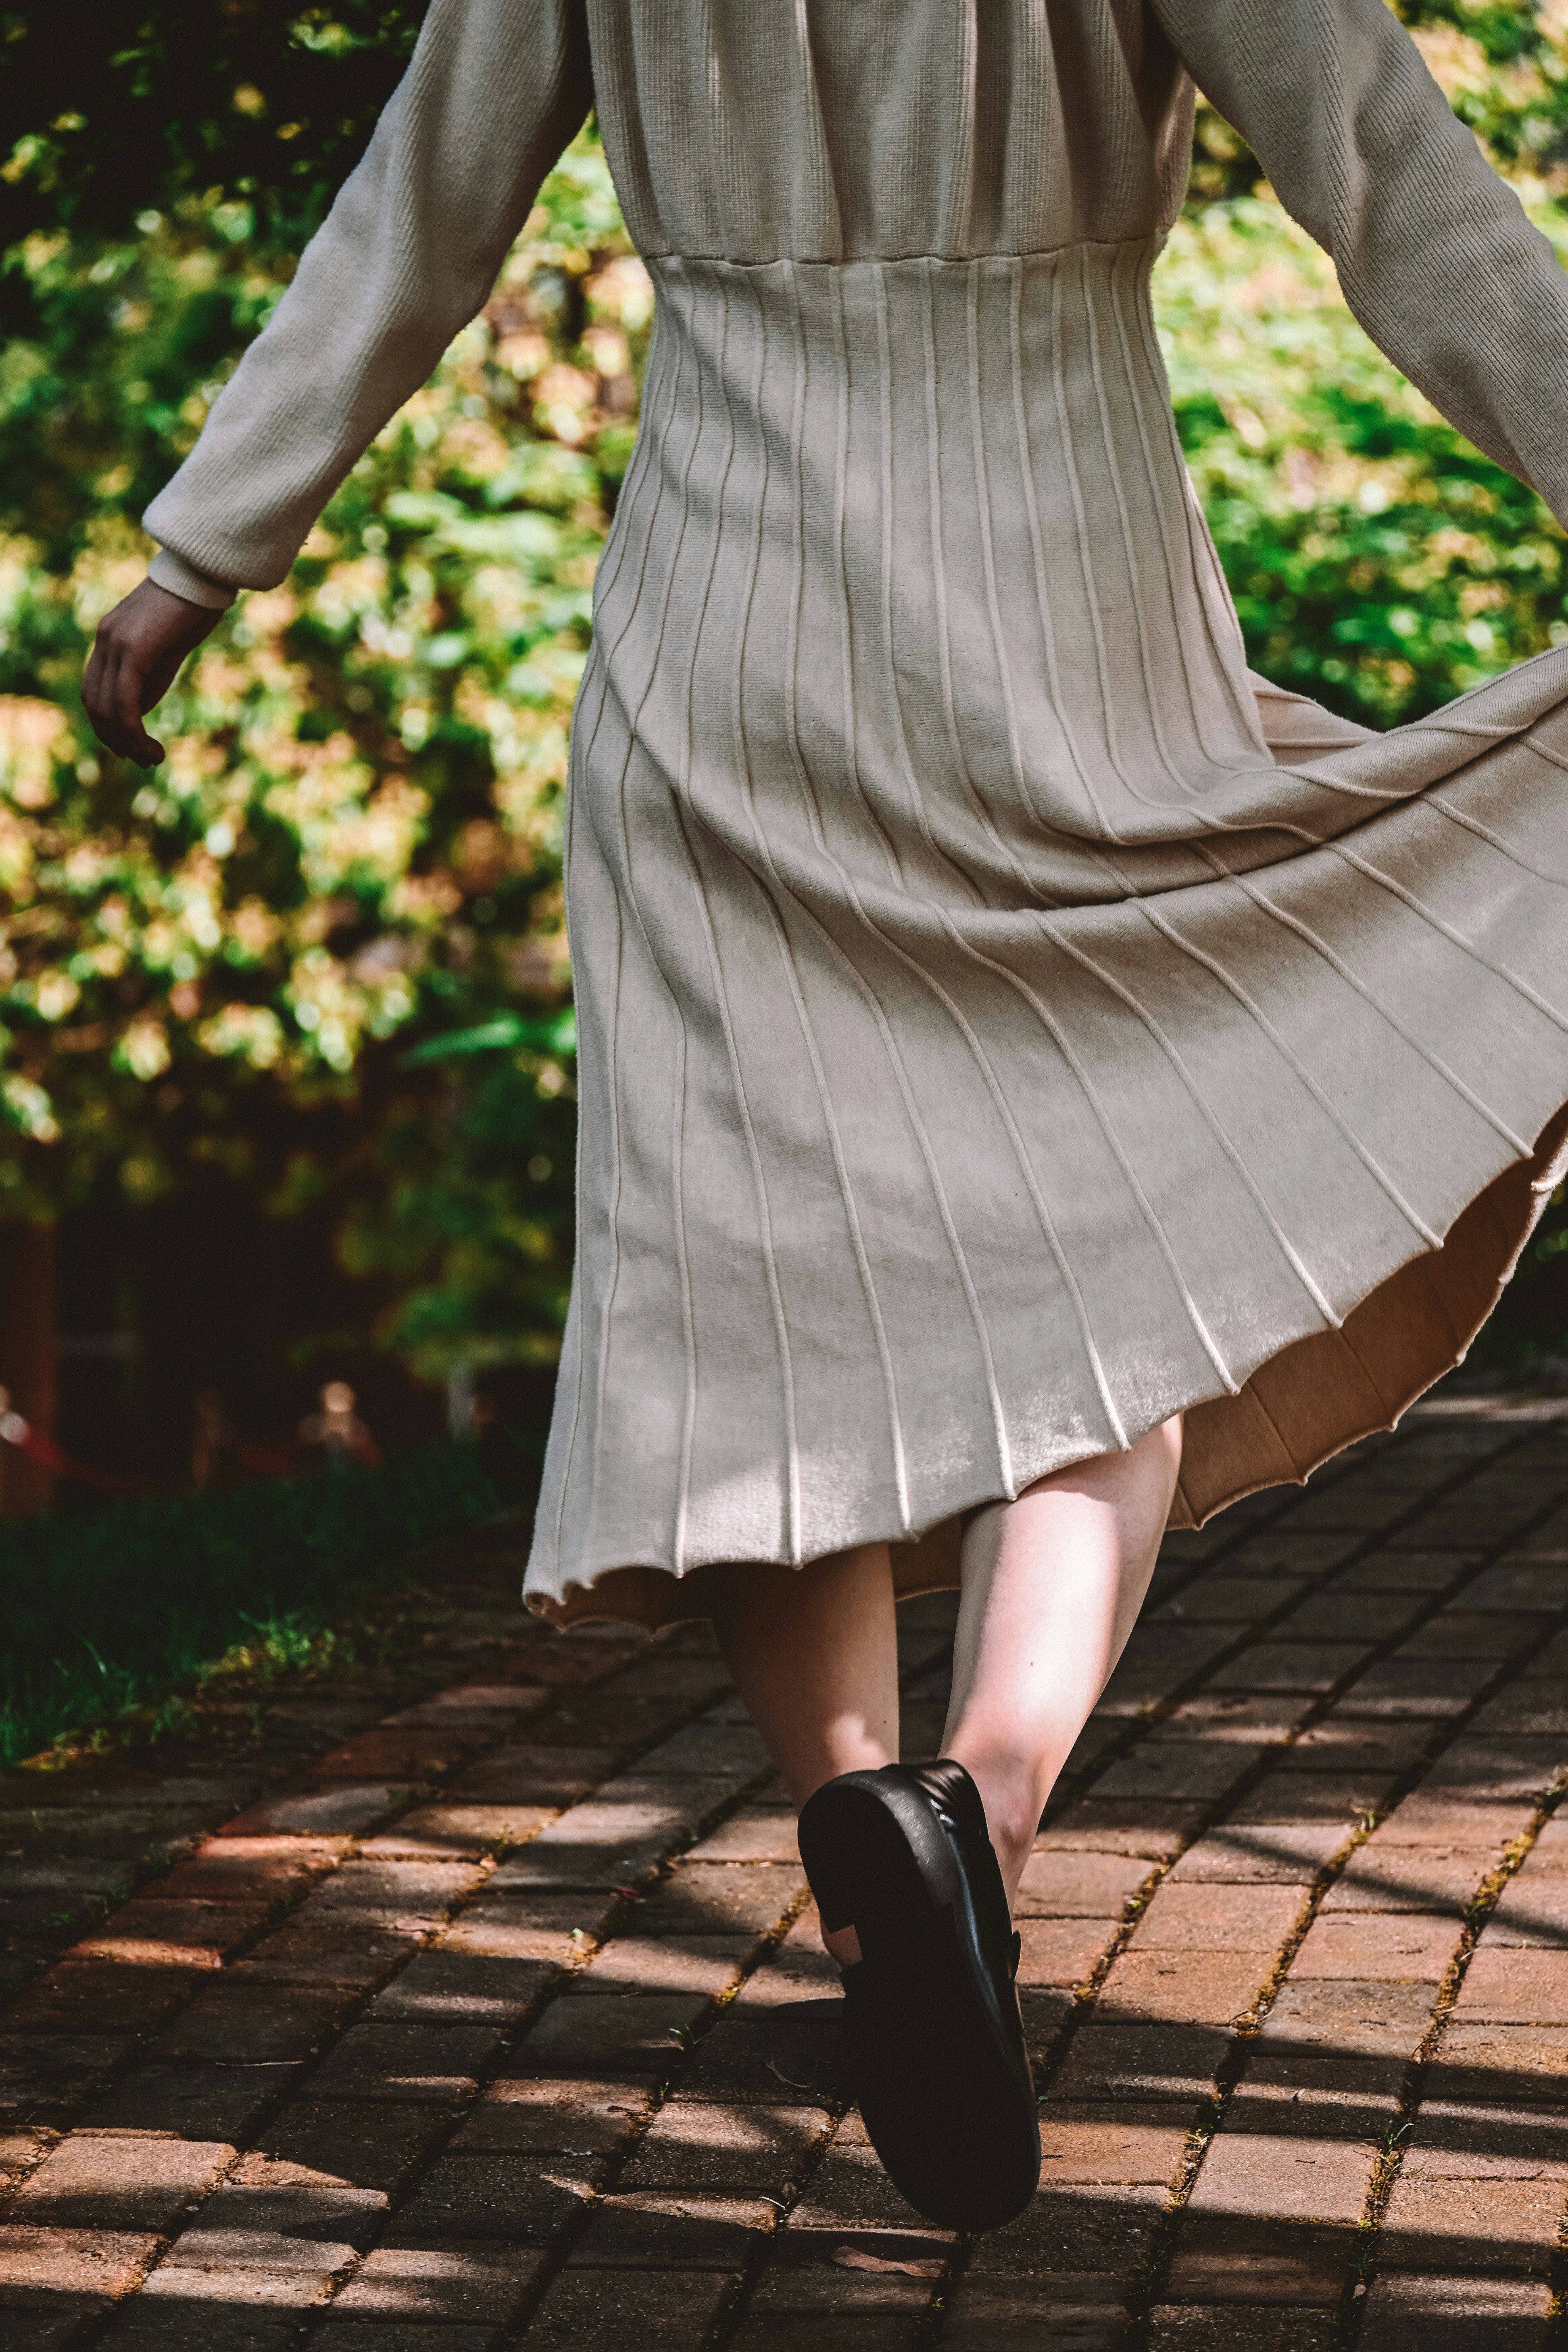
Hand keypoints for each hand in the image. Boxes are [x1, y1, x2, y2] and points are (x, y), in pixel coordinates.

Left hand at [82, 577, 224, 767]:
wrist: (205, 572)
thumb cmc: (195, 606)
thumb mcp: (169, 647)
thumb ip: (150, 674)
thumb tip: (137, 710)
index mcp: (110, 637)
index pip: (94, 690)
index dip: (107, 725)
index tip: (131, 747)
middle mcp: (105, 639)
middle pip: (94, 703)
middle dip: (115, 740)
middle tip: (144, 760)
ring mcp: (115, 643)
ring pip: (106, 708)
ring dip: (127, 743)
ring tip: (152, 759)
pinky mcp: (133, 649)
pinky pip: (123, 702)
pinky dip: (133, 732)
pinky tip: (151, 747)